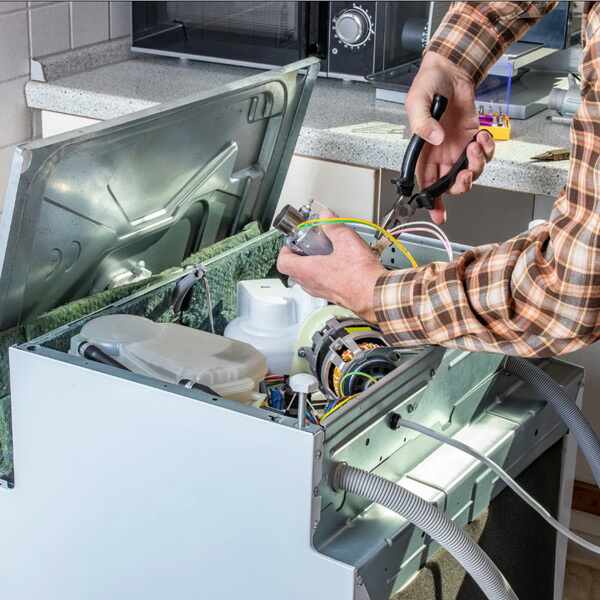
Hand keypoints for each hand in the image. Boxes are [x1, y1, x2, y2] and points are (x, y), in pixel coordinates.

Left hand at [276, 221, 386, 322]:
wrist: (375, 295)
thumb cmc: (359, 275)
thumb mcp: (345, 240)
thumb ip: (332, 226)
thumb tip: (326, 216)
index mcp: (307, 271)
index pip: (282, 262)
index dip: (285, 250)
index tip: (292, 242)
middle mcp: (311, 284)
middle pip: (294, 271)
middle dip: (299, 256)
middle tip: (309, 245)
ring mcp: (321, 292)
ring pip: (307, 279)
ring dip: (312, 266)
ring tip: (325, 253)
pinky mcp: (333, 296)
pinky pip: (321, 284)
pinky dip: (324, 274)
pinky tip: (339, 264)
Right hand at [406, 52, 494, 223]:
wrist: (450, 69)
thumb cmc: (428, 85)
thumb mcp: (416, 102)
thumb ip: (422, 124)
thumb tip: (436, 140)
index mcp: (423, 153)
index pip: (426, 184)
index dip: (432, 202)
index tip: (439, 215)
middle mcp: (441, 154)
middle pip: (451, 184)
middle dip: (461, 184)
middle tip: (465, 174)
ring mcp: (458, 148)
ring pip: (471, 172)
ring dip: (476, 164)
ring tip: (474, 144)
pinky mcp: (474, 138)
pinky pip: (485, 154)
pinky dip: (488, 149)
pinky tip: (482, 136)